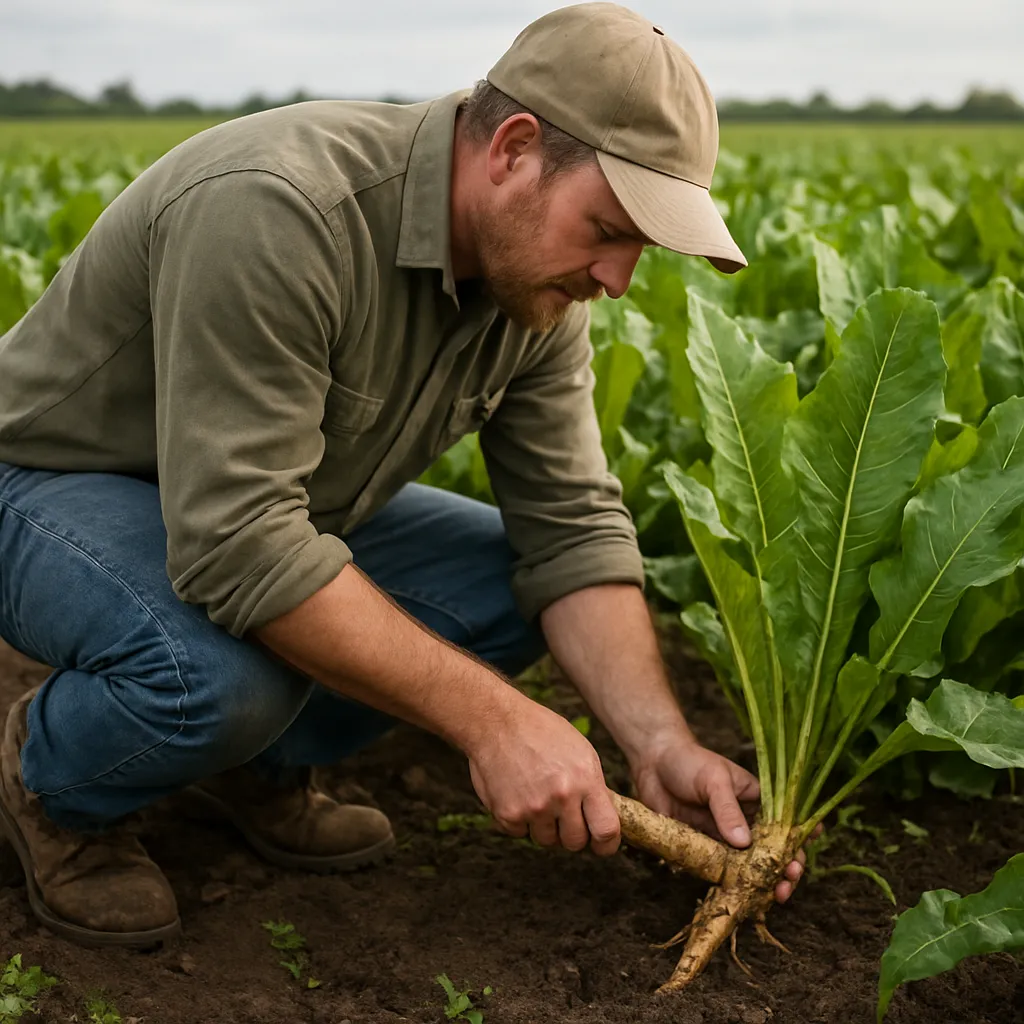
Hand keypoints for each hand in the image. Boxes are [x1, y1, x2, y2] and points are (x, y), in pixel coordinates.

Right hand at [466, 696, 621, 855]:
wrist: (497, 721)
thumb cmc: (540, 730)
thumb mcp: (580, 750)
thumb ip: (592, 786)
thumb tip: (602, 816)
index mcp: (585, 779)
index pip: (606, 830)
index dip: (607, 844)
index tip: (602, 844)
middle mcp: (561, 796)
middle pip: (575, 842)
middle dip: (571, 833)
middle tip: (563, 815)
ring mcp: (534, 808)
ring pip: (547, 841)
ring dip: (544, 827)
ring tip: (537, 798)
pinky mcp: (508, 814)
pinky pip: (520, 834)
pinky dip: (520, 821)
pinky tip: (518, 794)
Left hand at [631, 729, 805, 902]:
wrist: (652, 762)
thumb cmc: (690, 761)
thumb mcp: (714, 779)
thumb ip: (727, 810)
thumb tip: (744, 843)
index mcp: (754, 800)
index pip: (781, 825)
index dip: (795, 844)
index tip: (800, 861)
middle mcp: (742, 821)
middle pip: (768, 851)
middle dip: (781, 870)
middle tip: (785, 887)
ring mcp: (722, 836)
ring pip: (746, 865)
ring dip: (759, 882)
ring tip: (771, 898)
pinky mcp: (702, 847)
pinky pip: (718, 869)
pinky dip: (730, 883)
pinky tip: (738, 895)